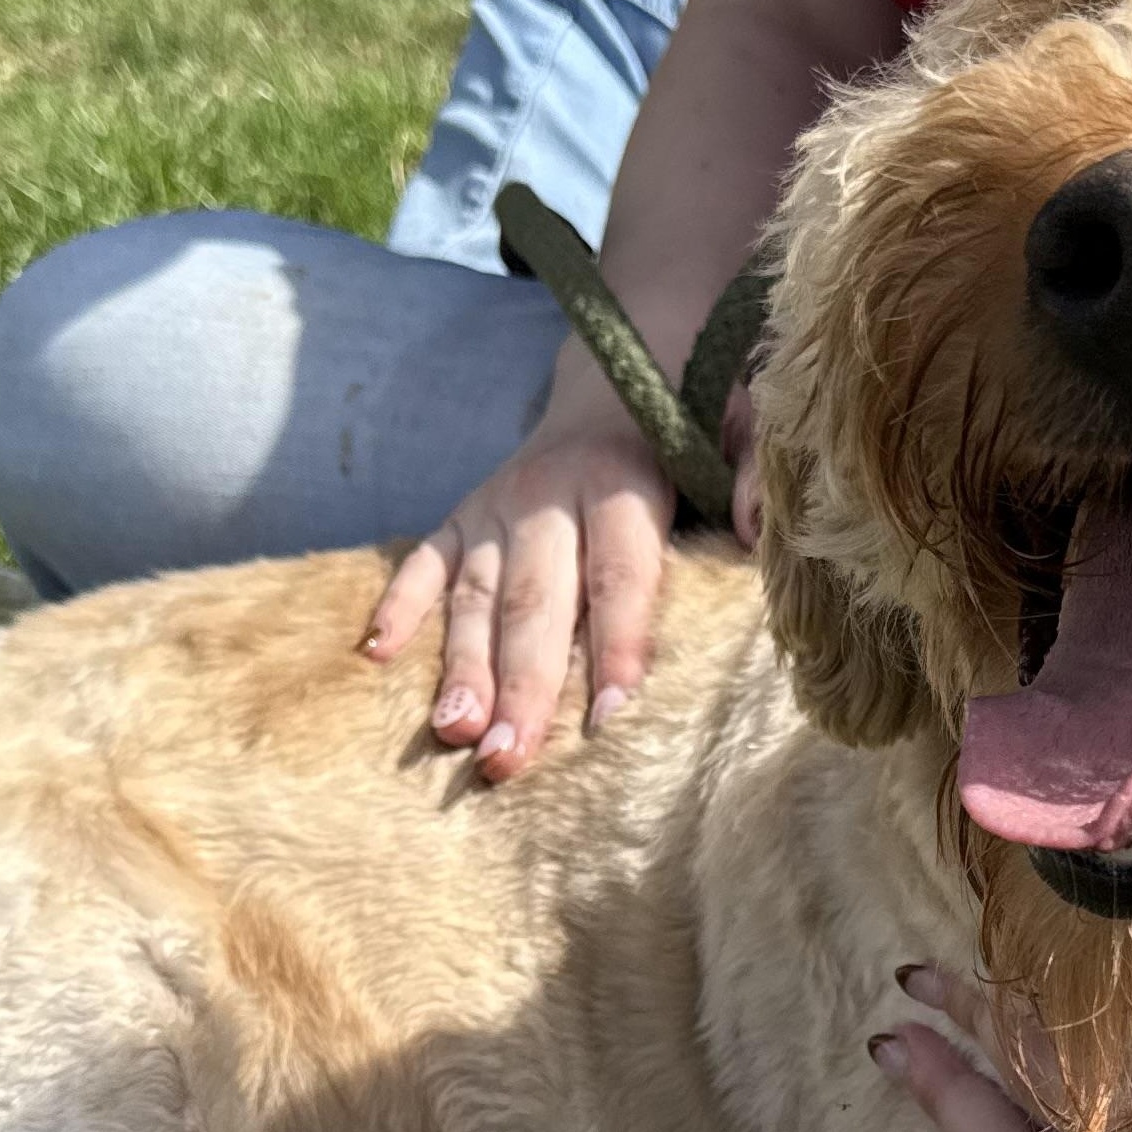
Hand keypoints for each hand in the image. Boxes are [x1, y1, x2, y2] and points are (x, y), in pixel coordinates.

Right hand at [361, 365, 762, 782]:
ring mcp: (496, 507)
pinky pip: (423, 563)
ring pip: (477, 597)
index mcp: (621, 479)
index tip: (611, 717)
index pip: (619, 574)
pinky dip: (397, 605)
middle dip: (522, 684)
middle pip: (536, 601)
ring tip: (453, 733)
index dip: (617, 644)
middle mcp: (548, 494)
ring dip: (462, 667)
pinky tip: (375, 656)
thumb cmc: (694, 421)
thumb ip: (754, 468)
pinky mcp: (463, 515)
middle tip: (510, 758)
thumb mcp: (740, 419)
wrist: (618, 373)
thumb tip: (756, 531)